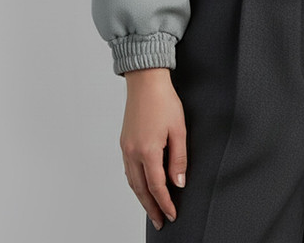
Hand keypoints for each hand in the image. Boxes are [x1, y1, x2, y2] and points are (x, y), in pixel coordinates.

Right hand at [120, 68, 187, 230]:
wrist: (146, 81)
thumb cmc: (164, 101)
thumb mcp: (179, 129)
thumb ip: (179, 159)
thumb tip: (178, 183)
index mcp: (148, 151)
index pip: (157, 186)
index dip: (165, 203)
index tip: (172, 215)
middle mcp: (133, 153)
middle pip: (141, 189)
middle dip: (151, 207)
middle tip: (160, 222)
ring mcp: (126, 148)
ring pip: (132, 181)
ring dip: (142, 198)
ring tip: (152, 209)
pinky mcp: (124, 142)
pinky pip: (128, 170)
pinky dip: (135, 183)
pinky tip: (142, 186)